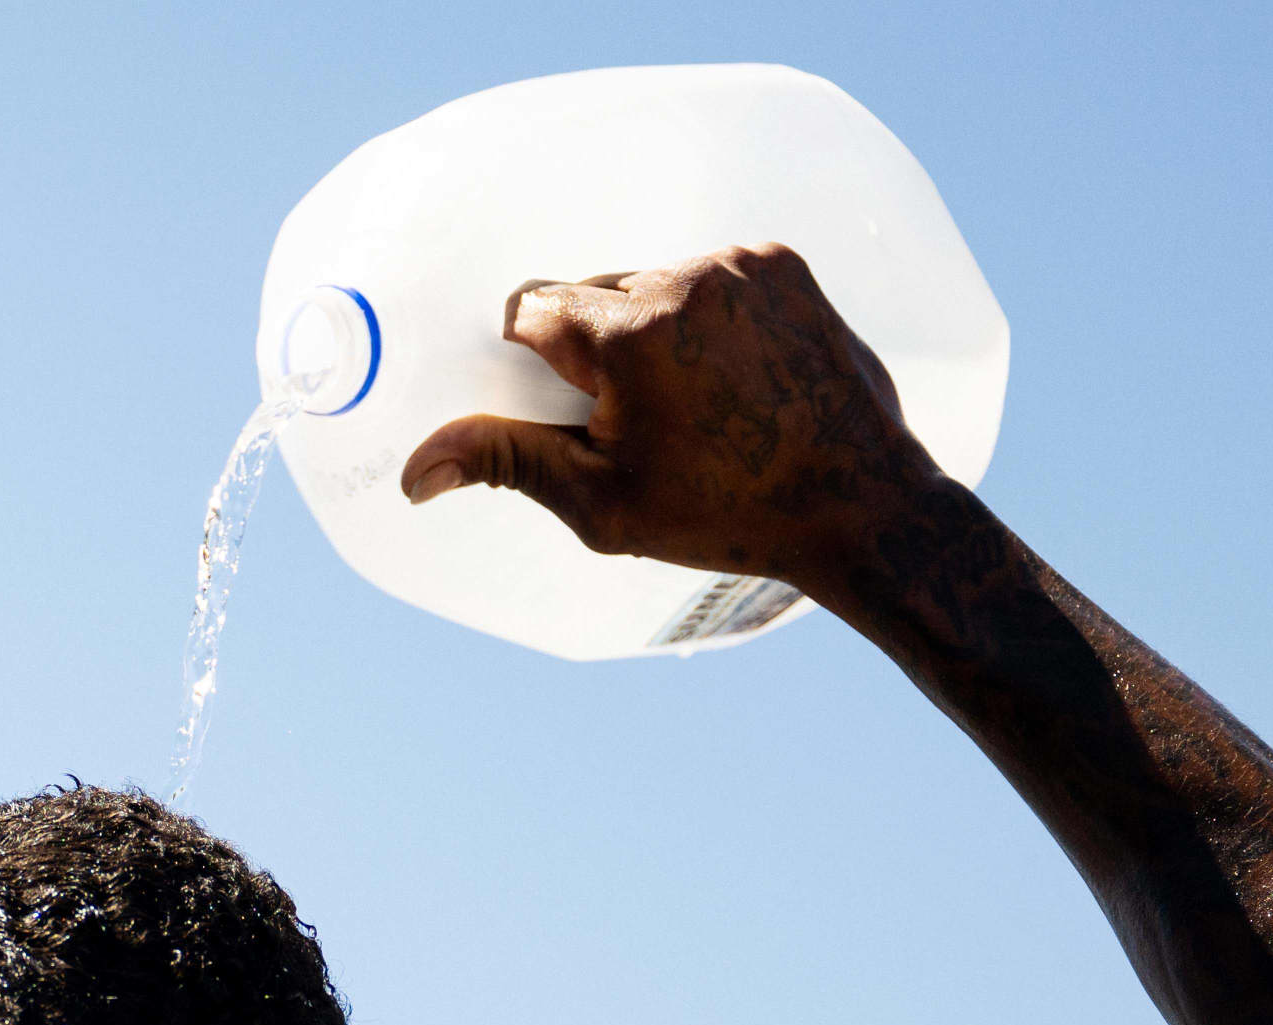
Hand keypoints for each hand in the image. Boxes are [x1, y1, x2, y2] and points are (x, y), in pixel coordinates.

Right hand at [398, 244, 942, 593]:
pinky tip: (731, 373)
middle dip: (595, 347)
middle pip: (592, 292)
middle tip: (637, 419)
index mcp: (630, 334)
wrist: (857, 502)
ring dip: (650, 329)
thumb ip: (508, 462)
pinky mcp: (782, 264)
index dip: (538, 364)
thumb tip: (415, 471)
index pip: (533, 308)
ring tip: (691, 399)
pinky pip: (709, 274)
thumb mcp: (602, 499)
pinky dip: (704, 314)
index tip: (571, 406)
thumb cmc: (724, 513)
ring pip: (650, 282)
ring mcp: (741, 265)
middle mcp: (684, 279)